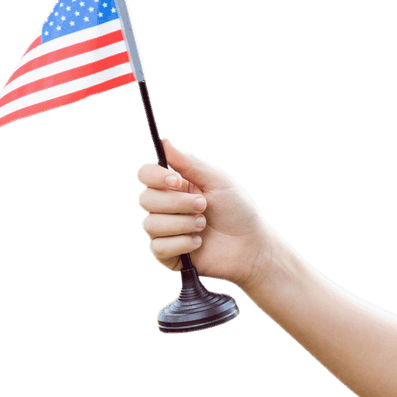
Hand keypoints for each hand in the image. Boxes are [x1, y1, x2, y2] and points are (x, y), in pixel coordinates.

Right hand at [137, 137, 272, 288]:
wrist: (251, 247)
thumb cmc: (238, 211)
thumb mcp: (218, 182)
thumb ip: (190, 163)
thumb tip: (164, 141)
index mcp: (176, 186)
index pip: (146, 174)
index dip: (155, 177)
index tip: (176, 181)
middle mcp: (166, 207)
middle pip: (145, 199)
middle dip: (176, 203)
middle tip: (203, 206)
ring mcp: (165, 231)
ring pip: (150, 224)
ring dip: (182, 224)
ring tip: (203, 225)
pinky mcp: (167, 254)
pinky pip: (158, 247)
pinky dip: (182, 243)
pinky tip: (198, 243)